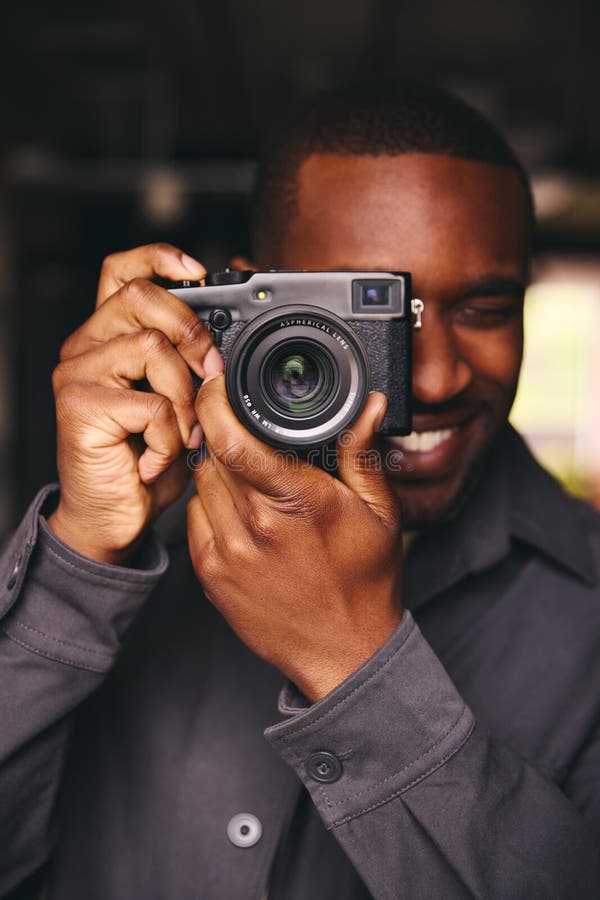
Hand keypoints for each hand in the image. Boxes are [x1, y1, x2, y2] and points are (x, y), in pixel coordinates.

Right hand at [48, 243, 223, 564]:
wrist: (113, 517)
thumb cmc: (146, 460)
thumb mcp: (178, 405)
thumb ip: (190, 368)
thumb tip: (226, 341)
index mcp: (109, 337)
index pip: (122, 270)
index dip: (159, 257)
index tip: (197, 271)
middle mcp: (85, 346)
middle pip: (140, 296)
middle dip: (192, 333)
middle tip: (210, 376)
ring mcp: (77, 374)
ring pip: (151, 348)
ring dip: (185, 399)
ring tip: (184, 436)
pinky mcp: (79, 407)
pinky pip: (151, 404)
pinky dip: (171, 438)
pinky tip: (158, 459)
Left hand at [187, 375, 403, 701]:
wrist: (343, 653)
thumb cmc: (364, 583)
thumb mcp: (378, 513)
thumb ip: (362, 454)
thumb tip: (367, 406)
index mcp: (299, 503)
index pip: (236, 438)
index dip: (218, 401)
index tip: (220, 383)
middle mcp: (256, 526)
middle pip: (213, 453)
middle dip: (226, 434)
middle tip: (249, 435)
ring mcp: (227, 553)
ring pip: (201, 482)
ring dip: (219, 469)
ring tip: (253, 479)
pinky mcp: (210, 575)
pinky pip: (193, 517)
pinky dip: (210, 504)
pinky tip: (242, 513)